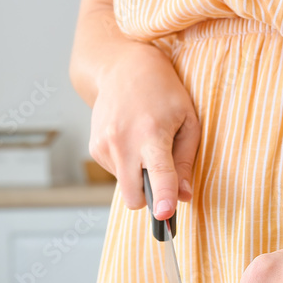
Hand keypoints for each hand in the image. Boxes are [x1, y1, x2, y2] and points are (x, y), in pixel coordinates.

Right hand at [87, 46, 198, 219]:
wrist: (123, 67)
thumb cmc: (163, 93)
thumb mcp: (188, 121)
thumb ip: (186, 162)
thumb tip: (184, 197)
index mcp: (151, 134)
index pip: (158, 174)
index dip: (162, 198)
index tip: (165, 215)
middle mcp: (123, 141)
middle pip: (134, 196)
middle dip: (149, 198)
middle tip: (162, 179)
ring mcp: (104, 145)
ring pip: (125, 187)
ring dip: (138, 177)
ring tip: (145, 145)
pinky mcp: (95, 148)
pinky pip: (115, 174)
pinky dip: (127, 167)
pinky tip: (131, 142)